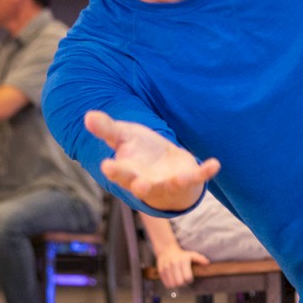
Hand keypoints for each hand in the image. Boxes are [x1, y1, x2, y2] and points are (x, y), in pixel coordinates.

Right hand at [84, 110, 219, 210]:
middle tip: (139, 185)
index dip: (114, 170)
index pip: (118, 172)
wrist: (164, 166)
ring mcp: (166, 183)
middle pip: (140, 185)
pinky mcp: (186, 179)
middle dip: (140, 185)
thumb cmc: (139, 151)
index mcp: (127, 170)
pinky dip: (204, 172)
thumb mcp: (123, 136)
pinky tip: (214, 164)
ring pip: (167, 186)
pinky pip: (196, 178)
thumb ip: (107, 129)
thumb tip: (88, 115)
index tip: (108, 165)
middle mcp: (145, 181)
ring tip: (177, 180)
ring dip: (171, 184)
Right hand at [156, 243, 208, 288]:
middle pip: (180, 283)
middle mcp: (174, 263)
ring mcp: (166, 267)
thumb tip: (207, 263)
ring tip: (178, 280)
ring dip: (176, 285)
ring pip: (172, 285)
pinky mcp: (161, 270)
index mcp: (183, 260)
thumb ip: (200, 259)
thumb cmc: (181, 254)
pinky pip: (166, 284)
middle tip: (183, 281)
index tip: (189, 279)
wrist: (166, 249)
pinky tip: (172, 280)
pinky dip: (170, 285)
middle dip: (183, 284)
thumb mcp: (192, 254)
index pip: (187, 278)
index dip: (189, 280)